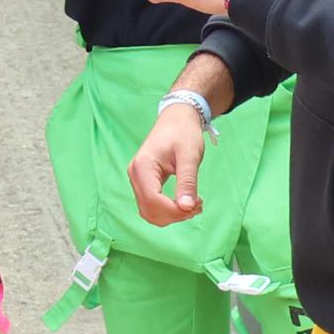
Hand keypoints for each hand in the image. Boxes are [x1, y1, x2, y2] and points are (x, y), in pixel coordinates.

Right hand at [128, 103, 210, 225]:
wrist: (177, 118)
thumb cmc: (184, 133)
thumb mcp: (190, 156)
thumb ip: (188, 182)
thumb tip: (187, 208)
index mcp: (143, 166)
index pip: (153, 200)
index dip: (175, 211)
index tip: (197, 205)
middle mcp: (135, 174)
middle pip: (149, 210)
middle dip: (175, 215)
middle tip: (198, 204)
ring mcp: (137, 180)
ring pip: (149, 212)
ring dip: (171, 215)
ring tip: (194, 203)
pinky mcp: (143, 183)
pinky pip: (151, 206)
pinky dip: (167, 211)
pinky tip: (184, 202)